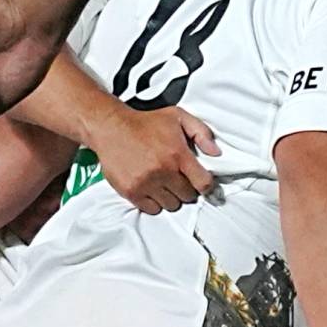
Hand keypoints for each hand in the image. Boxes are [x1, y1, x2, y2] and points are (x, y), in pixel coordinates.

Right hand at [85, 103, 219, 213]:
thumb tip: (216, 153)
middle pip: (188, 197)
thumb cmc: (145, 122)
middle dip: (186, 189)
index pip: (203, 183)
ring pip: (171, 205)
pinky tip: (151, 188)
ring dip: (171, 196)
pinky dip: (154, 202)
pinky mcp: (131, 191)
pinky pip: (152, 209)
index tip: (201, 182)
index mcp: (177, 154)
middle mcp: (163, 171)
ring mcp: (146, 183)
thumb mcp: (178, 117)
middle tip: (178, 178)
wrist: (110, 127)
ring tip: (164, 182)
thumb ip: (201, 132)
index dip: (206, 185)